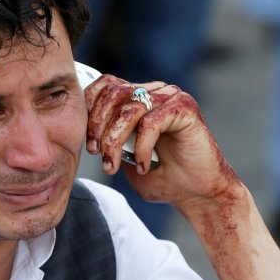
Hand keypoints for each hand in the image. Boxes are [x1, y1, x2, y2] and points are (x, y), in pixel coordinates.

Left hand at [84, 74, 240, 209]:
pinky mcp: (185, 108)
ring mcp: (171, 97)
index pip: (105, 86)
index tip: (87, 144)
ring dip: (114, 139)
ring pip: (130, 108)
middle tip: (95, 153)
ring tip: (112, 165)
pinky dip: (141, 146)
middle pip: (114, 93)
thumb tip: (82, 130)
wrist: (197, 193)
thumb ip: (106, 140)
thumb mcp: (124, 158)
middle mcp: (155, 92)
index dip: (90, 110)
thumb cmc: (162, 177)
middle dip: (98, 126)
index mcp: (139, 98)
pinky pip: (151, 122)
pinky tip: (143, 166)